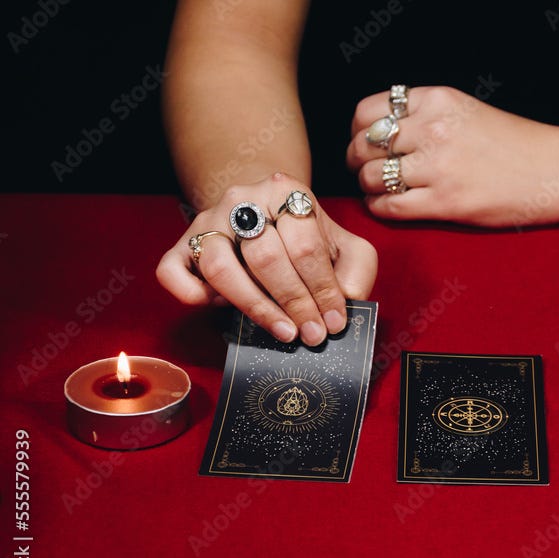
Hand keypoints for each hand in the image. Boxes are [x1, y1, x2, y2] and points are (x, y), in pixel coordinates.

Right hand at [157, 172, 376, 345]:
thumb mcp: (345, 245)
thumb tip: (346, 301)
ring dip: (254, 306)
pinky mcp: (180, 245)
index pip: (305, 245)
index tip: (334, 322)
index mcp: (284, 190)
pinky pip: (171, 272)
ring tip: (283, 332)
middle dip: (294, 302)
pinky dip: (192, 295)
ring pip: (220, 268)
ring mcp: (206, 221)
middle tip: (312, 335)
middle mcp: (241, 200)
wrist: (265, 210)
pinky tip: (220, 309)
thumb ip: (356, 269)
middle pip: (266, 257)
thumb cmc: (308, 236)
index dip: (323, 289)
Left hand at [347, 86, 558, 226]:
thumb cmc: (515, 143)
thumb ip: (425, 114)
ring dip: (368, 185)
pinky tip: (387, 205)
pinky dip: (379, 207)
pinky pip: (389, 206)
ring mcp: (438, 167)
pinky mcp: (445, 203)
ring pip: (372, 177)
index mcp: (438, 101)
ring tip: (378, 189)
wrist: (554, 171)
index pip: (369, 111)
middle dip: (357, 160)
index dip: (358, 129)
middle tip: (363, 169)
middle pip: (365, 145)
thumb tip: (379, 131)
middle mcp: (434, 129)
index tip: (362, 140)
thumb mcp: (466, 110)